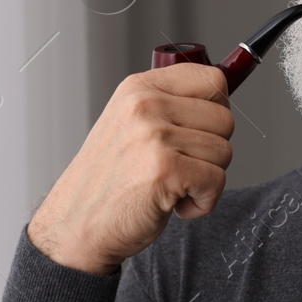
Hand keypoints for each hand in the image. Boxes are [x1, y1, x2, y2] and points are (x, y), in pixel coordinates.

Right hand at [28, 63, 234, 274]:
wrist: (76, 223)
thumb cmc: (110, 180)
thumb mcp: (130, 124)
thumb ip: (170, 106)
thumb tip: (222, 101)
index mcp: (139, 88)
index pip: (211, 78)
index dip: (218, 109)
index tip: (200, 132)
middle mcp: (146, 105)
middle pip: (225, 119)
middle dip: (212, 151)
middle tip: (179, 168)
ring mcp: (155, 136)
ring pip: (224, 152)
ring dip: (206, 179)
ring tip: (171, 187)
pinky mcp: (166, 169)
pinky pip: (217, 181)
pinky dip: (204, 202)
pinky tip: (174, 204)